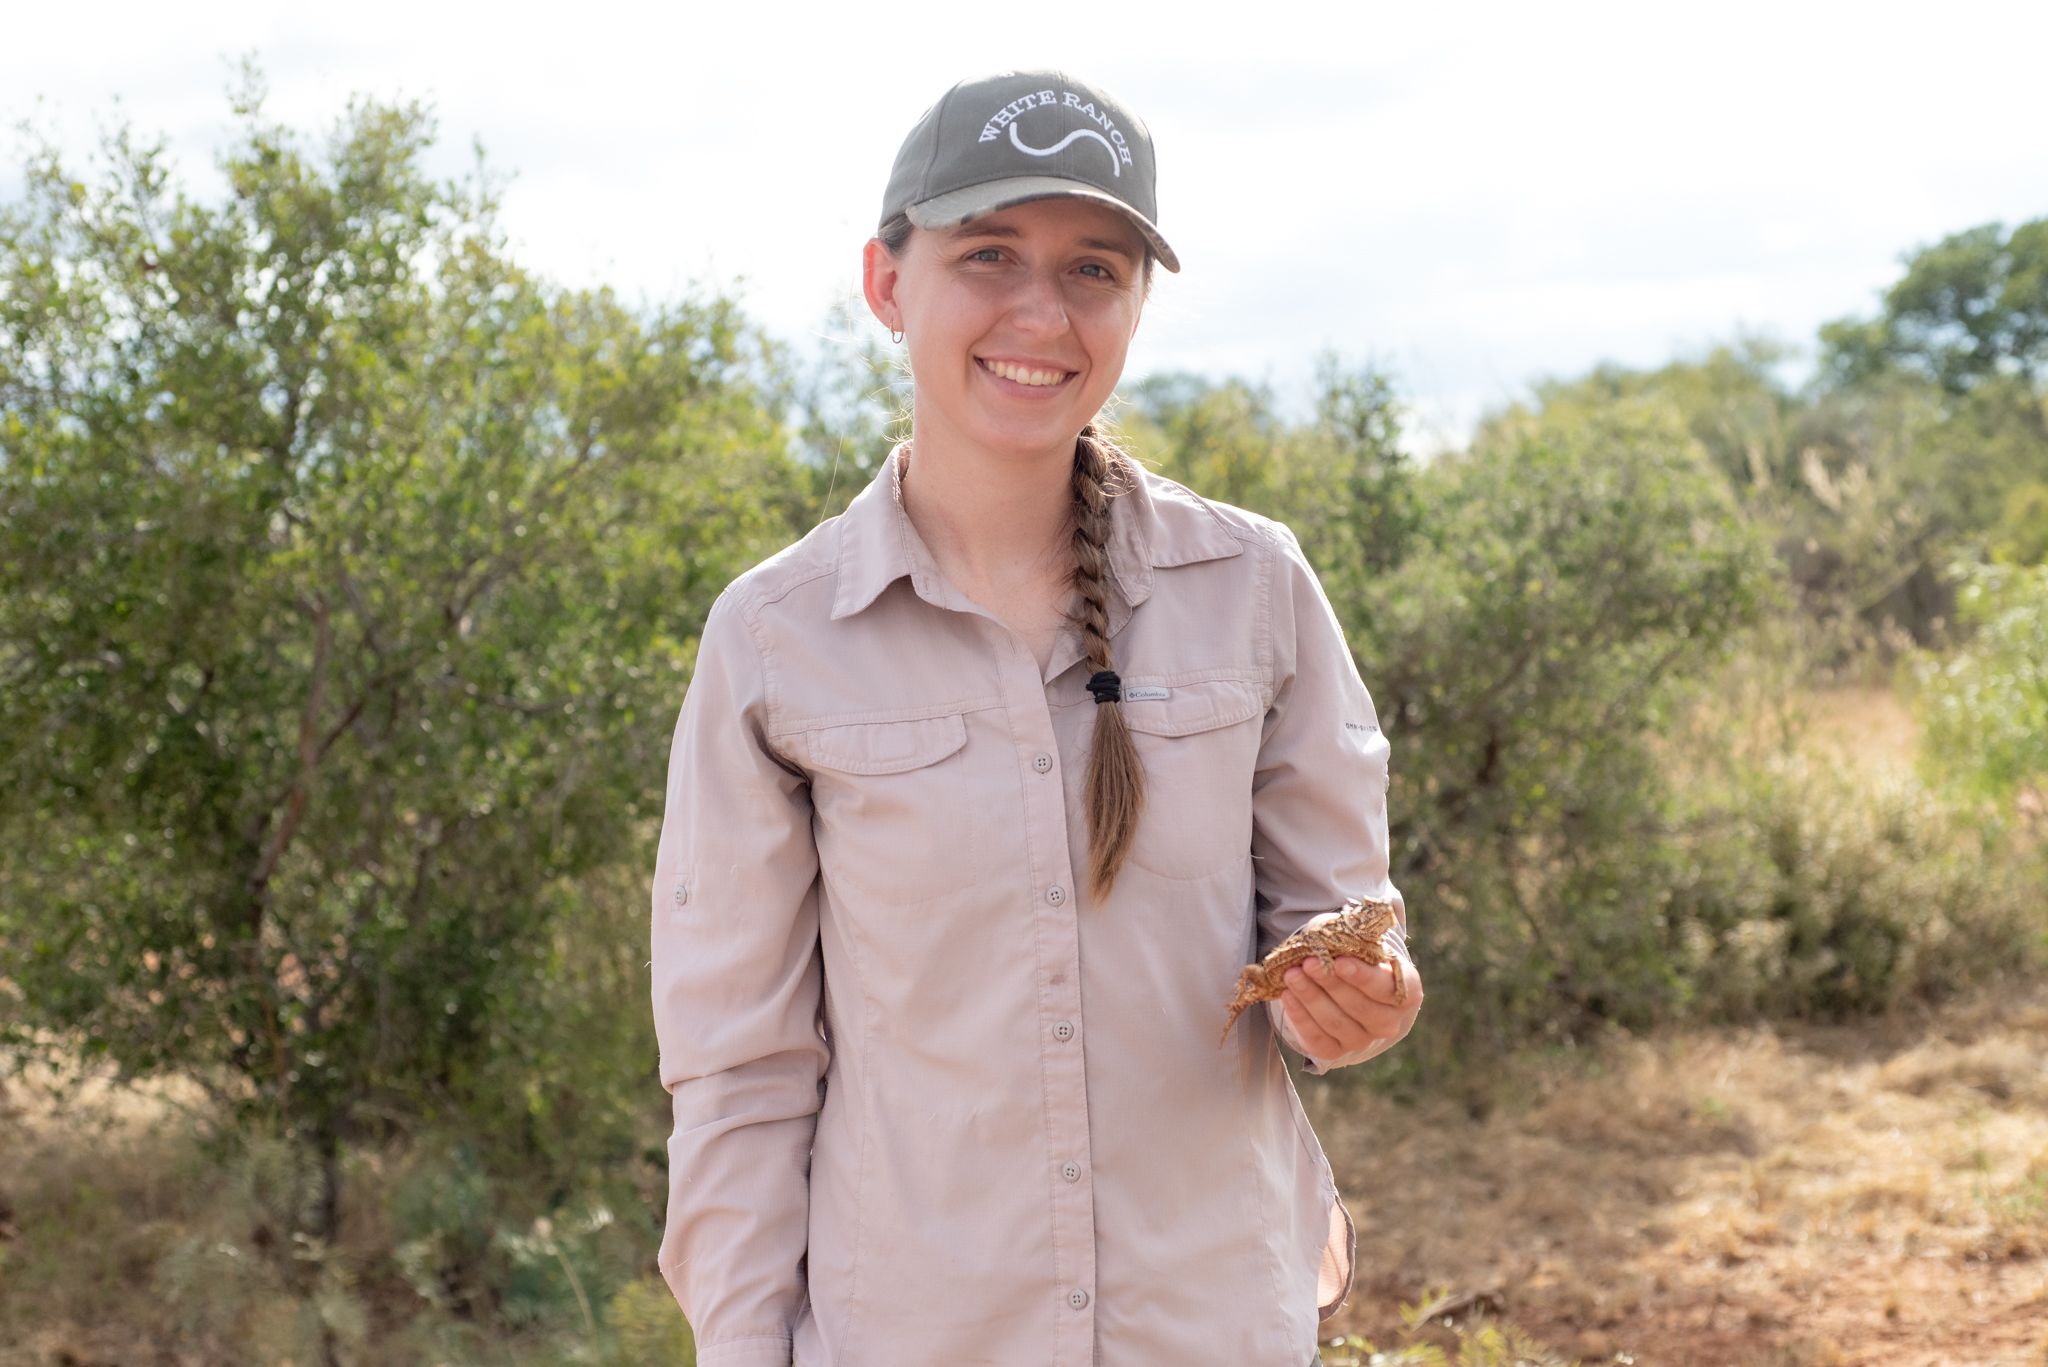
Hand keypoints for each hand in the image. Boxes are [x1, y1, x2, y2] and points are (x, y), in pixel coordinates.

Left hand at [1278, 951, 1421, 1061]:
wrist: (1348, 983)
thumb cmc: (1357, 956)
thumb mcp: (1360, 942)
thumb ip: (1350, 939)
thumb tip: (1323, 937)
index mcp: (1406, 991)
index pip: (1386, 988)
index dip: (1362, 976)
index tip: (1339, 961)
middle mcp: (1390, 1021)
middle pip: (1360, 1007)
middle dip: (1330, 983)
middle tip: (1308, 963)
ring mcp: (1364, 1039)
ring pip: (1337, 1024)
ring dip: (1311, 998)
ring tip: (1291, 975)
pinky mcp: (1338, 1050)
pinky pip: (1319, 1040)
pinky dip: (1300, 1019)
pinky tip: (1287, 996)